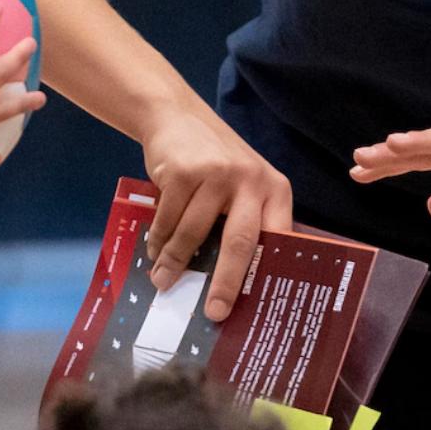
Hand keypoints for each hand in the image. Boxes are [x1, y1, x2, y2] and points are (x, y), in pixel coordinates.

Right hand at [137, 107, 291, 321]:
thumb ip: (243, 222)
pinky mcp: (185, 171)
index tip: (255, 307)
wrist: (177, 116)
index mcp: (274, 189)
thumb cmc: (214, 165)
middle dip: (226, 282)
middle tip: (215, 313)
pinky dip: (158, 240)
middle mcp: (251, 180)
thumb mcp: (242, 186)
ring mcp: (218, 174)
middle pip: (240, 243)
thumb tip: (234, 284)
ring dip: (175, 263)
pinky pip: (169, 219)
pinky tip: (154, 251)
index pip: (277, 239)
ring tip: (163, 281)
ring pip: (195, 234)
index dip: (266, 275)